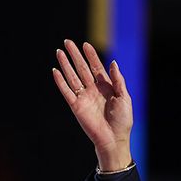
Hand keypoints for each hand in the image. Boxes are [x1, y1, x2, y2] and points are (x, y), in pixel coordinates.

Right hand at [53, 39, 133, 169]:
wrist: (114, 139)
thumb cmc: (122, 120)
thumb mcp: (124, 97)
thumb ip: (118, 80)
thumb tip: (113, 62)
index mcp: (106, 87)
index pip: (96, 67)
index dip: (91, 55)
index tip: (85, 44)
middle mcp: (93, 90)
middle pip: (82, 68)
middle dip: (75, 55)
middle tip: (67, 42)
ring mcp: (84, 97)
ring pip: (72, 77)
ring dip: (66, 64)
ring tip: (59, 52)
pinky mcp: (76, 106)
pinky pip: (66, 91)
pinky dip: (60, 81)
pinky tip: (55, 71)